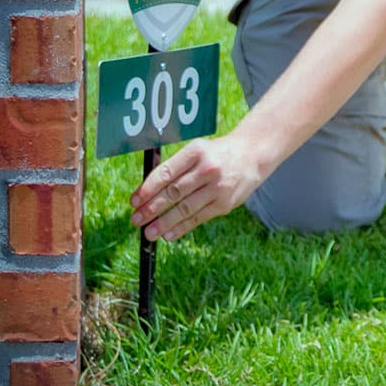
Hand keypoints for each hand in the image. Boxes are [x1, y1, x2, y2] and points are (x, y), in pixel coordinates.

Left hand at [130, 133, 261, 240]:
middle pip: (174, 192)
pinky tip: (168, 234)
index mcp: (196, 151)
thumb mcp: (198, 150)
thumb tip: (148, 191)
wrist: (252, 155)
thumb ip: (176, 167)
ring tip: (148, 232)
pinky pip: (199, 218)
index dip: (147, 189)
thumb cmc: (216, 154)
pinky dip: (182, 227)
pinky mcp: (225, 204)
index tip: (134, 200)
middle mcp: (207, 168)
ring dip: (164, 222)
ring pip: (185, 208)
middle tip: (136, 219)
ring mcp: (218, 187)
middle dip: (152, 208)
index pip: (166, 172)